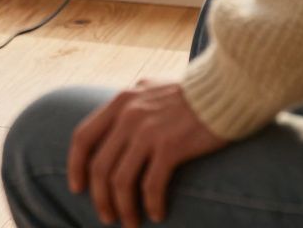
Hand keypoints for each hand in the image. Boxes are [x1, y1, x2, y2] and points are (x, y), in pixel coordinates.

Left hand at [68, 80, 228, 227]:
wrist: (227, 89)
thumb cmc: (192, 93)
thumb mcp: (150, 89)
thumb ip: (130, 105)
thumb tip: (113, 123)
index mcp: (119, 102)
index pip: (82, 137)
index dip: (75, 165)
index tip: (77, 187)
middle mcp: (128, 115)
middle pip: (99, 166)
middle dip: (99, 197)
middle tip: (106, 216)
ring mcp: (147, 131)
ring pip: (121, 180)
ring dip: (123, 207)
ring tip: (129, 223)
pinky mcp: (171, 146)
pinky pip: (151, 185)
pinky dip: (151, 204)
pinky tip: (157, 214)